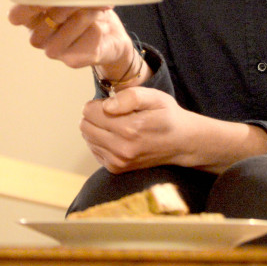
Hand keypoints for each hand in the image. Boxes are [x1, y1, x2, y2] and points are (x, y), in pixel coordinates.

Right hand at [6, 0, 136, 73]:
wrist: (111, 33)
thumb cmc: (84, 7)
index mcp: (31, 18)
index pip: (16, 15)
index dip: (25, 3)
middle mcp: (38, 35)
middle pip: (39, 20)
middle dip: (59, 1)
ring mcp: (53, 49)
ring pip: (60, 28)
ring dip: (80, 10)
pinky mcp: (71, 59)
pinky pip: (77, 42)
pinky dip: (90, 25)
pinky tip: (99, 14)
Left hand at [79, 87, 198, 172]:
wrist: (182, 143)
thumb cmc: (167, 116)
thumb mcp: (155, 97)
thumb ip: (131, 97)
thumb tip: (106, 106)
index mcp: (130, 128)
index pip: (89, 112)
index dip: (98, 103)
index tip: (112, 104)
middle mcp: (122, 148)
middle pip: (85, 126)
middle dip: (95, 116)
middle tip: (114, 113)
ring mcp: (118, 161)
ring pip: (88, 138)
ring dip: (97, 129)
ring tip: (118, 125)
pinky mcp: (116, 168)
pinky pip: (94, 149)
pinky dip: (101, 141)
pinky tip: (117, 137)